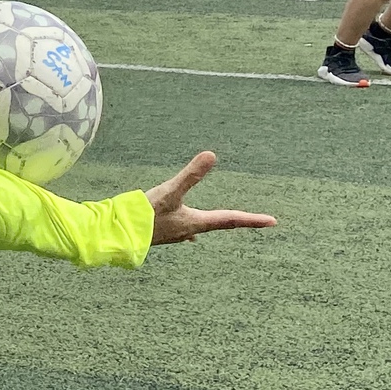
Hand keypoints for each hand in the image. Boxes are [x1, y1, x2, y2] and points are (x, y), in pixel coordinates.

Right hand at [146, 153, 274, 246]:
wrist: (117, 235)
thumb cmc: (144, 215)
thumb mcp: (169, 191)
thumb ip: (190, 175)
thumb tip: (212, 154)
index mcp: (196, 223)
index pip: (230, 219)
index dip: (252, 220)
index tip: (273, 222)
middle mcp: (189, 231)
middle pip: (220, 225)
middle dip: (237, 221)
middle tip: (256, 222)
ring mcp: (175, 234)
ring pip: (201, 228)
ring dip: (215, 224)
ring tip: (226, 223)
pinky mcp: (162, 233)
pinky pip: (183, 229)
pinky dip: (191, 227)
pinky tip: (188, 235)